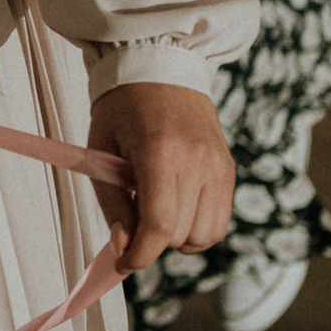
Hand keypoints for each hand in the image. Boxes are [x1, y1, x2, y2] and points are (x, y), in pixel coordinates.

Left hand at [86, 81, 233, 279]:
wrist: (161, 67)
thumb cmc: (122, 107)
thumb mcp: (101, 150)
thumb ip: (113, 203)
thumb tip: (123, 250)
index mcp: (160, 152)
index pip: (159, 225)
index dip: (140, 254)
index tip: (124, 263)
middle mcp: (198, 161)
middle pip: (181, 235)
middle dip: (153, 242)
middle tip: (132, 222)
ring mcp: (219, 166)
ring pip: (205, 236)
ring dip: (178, 238)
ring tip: (155, 211)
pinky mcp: (229, 170)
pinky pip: (220, 222)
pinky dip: (197, 229)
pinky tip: (177, 209)